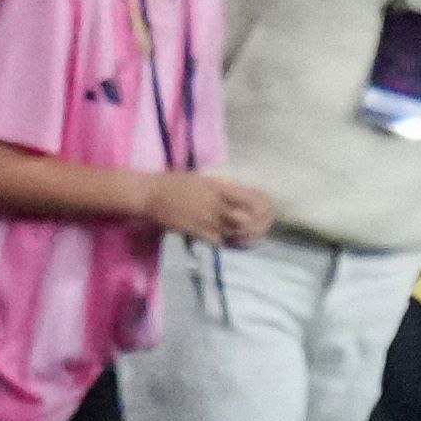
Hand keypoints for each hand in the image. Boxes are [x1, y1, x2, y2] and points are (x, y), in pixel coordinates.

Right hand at [147, 171, 274, 246]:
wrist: (150, 195)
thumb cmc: (176, 182)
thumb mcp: (204, 179)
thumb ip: (224, 188)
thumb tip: (244, 194)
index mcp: (219, 188)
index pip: (251, 198)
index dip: (264, 205)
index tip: (269, 206)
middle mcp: (215, 205)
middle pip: (248, 219)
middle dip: (260, 222)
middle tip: (266, 223)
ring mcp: (206, 220)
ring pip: (236, 232)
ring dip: (248, 234)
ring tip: (255, 233)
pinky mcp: (196, 232)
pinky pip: (220, 241)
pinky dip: (231, 242)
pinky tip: (235, 240)